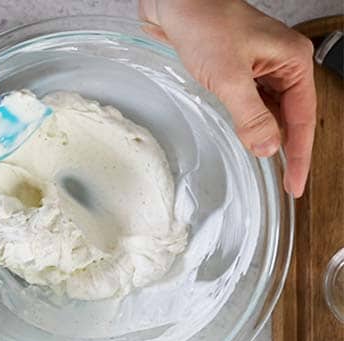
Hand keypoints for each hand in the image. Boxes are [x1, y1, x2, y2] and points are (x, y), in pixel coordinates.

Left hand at [140, 0, 315, 196]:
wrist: (175, 3)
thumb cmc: (204, 24)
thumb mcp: (229, 77)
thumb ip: (250, 116)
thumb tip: (267, 148)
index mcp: (291, 61)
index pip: (303, 118)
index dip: (299, 155)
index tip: (295, 185)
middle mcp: (280, 63)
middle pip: (291, 117)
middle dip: (287, 149)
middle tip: (285, 184)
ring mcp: (259, 66)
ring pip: (270, 111)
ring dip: (267, 136)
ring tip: (268, 169)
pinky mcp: (237, 69)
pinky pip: (251, 104)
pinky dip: (249, 123)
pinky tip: (246, 139)